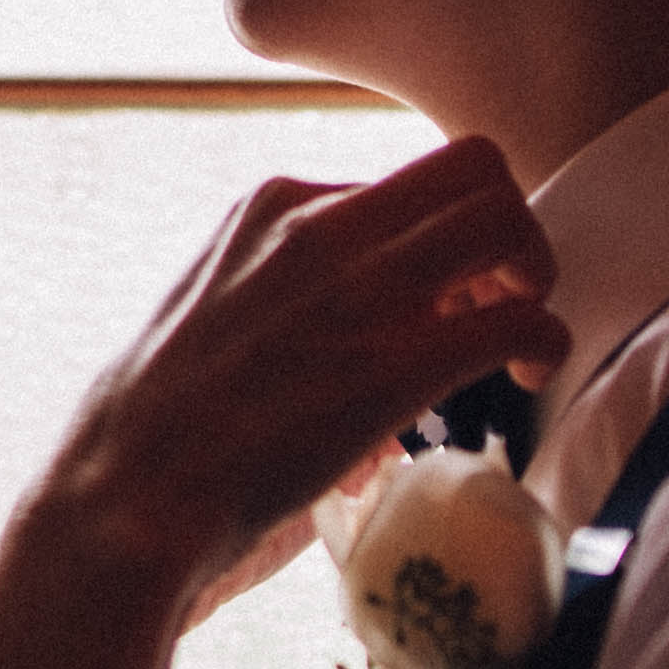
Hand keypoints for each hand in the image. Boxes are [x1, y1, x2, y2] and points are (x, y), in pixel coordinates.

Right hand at [36, 143, 564, 630]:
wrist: (123, 500)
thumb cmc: (151, 439)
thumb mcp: (207, 325)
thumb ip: (279, 316)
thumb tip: (345, 380)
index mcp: (266, 209)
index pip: (397, 183)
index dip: (435, 240)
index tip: (438, 302)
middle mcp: (319, 229)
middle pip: (471, 168)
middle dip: (504, 229)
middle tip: (499, 301)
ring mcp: (360, 291)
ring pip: (507, 218)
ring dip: (534, 272)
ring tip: (515, 339)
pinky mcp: (396, 365)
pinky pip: (520, 318)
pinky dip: (545, 341)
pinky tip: (525, 378)